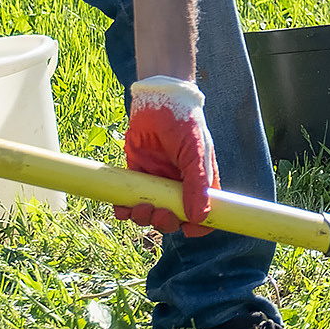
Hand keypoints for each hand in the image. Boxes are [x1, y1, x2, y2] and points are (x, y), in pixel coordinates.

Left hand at [114, 77, 218, 237]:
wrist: (157, 100)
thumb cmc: (184, 122)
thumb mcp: (196, 152)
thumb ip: (197, 184)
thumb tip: (199, 217)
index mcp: (201, 182)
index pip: (205, 212)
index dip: (199, 226)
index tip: (188, 229)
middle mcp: (179, 186)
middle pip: (175, 218)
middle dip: (166, 222)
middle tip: (159, 214)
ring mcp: (157, 182)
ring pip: (151, 213)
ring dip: (145, 218)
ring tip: (141, 207)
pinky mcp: (137, 176)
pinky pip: (130, 201)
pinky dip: (126, 209)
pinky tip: (123, 208)